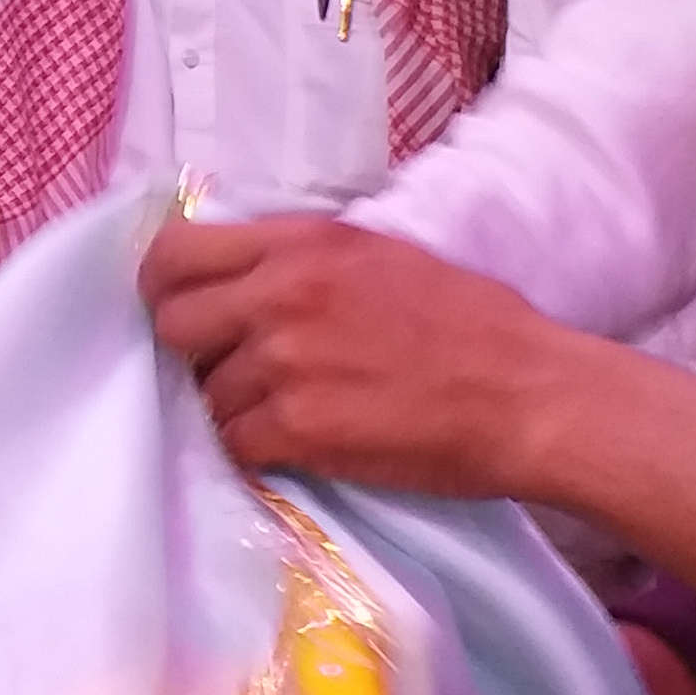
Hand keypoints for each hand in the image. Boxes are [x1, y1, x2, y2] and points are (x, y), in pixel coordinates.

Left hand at [138, 216, 585, 500]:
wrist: (529, 395)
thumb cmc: (472, 325)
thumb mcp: (379, 256)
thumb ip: (301, 262)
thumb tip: (237, 281)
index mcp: (302, 241)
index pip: (175, 250)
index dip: (166, 287)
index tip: (185, 311)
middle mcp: (282, 293)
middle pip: (172, 323)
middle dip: (192, 352)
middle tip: (233, 370)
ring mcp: (284, 362)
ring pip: (205, 394)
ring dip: (236, 410)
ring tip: (293, 413)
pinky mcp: (297, 428)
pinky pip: (236, 444)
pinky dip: (259, 452)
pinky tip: (301, 447)